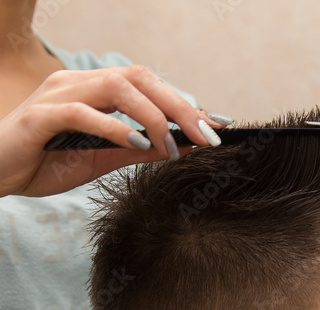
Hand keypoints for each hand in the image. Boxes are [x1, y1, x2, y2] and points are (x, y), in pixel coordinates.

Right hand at [0, 65, 227, 197]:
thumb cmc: (44, 162)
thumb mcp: (102, 160)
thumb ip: (138, 150)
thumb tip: (181, 146)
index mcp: (95, 90)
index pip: (150, 85)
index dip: (187, 103)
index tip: (221, 126)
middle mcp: (78, 83)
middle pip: (140, 78)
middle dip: (180, 107)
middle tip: (208, 137)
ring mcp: (58, 95)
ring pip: (117, 87)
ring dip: (153, 115)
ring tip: (172, 145)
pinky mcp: (40, 116)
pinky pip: (82, 112)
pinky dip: (115, 125)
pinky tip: (137, 142)